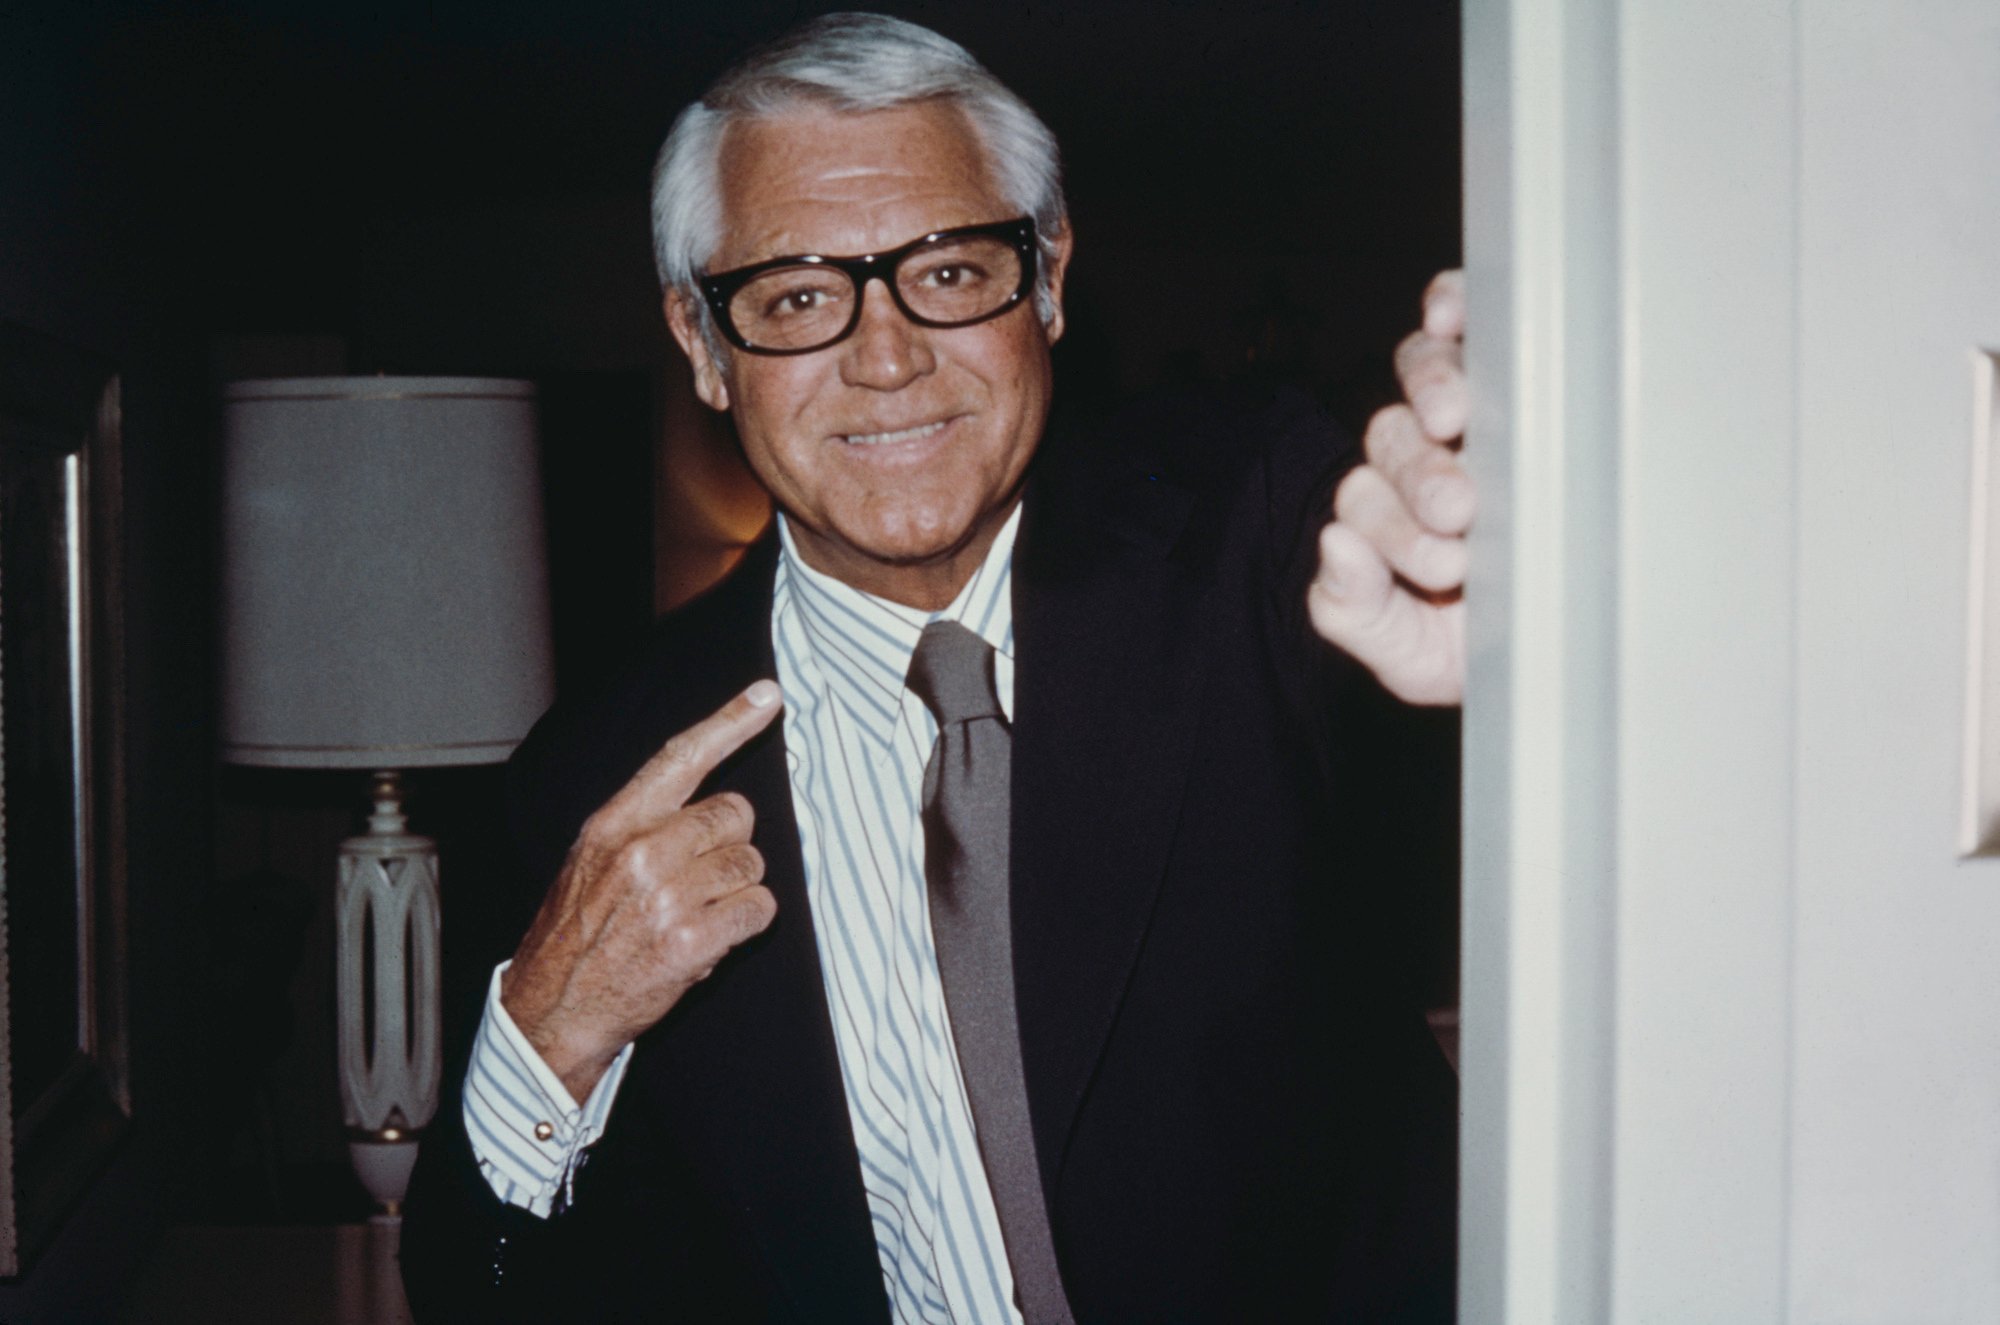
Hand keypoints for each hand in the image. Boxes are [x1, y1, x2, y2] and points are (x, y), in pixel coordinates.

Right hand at [500, 681, 784, 1101]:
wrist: (553, 1010)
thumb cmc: (578, 936)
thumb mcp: (591, 862)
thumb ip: (645, 827)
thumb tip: (716, 806)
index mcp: (613, 825)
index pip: (680, 758)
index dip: (730, 722)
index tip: (769, 696)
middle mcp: (640, 852)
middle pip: (735, 815)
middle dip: (730, 846)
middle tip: (700, 880)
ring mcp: (666, 896)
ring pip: (752, 864)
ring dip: (738, 890)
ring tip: (697, 914)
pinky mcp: (690, 940)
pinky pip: (759, 910)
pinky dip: (747, 924)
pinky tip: (711, 939)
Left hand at [1309, 269, 1471, 704]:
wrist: (1600, 636)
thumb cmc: (1507, 644)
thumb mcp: (1421, 657)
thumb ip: (1356, 613)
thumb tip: (1333, 542)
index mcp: (1396, 521)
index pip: (1363, 497)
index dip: (1390, 525)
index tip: (1443, 565)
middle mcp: (1425, 458)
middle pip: (1392, 437)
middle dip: (1419, 477)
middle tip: (1459, 514)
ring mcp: (1471, 404)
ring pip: (1423, 370)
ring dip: (1432, 390)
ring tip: (1453, 422)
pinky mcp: (1512, 357)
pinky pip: (1461, 309)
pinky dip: (1451, 300)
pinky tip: (1450, 319)